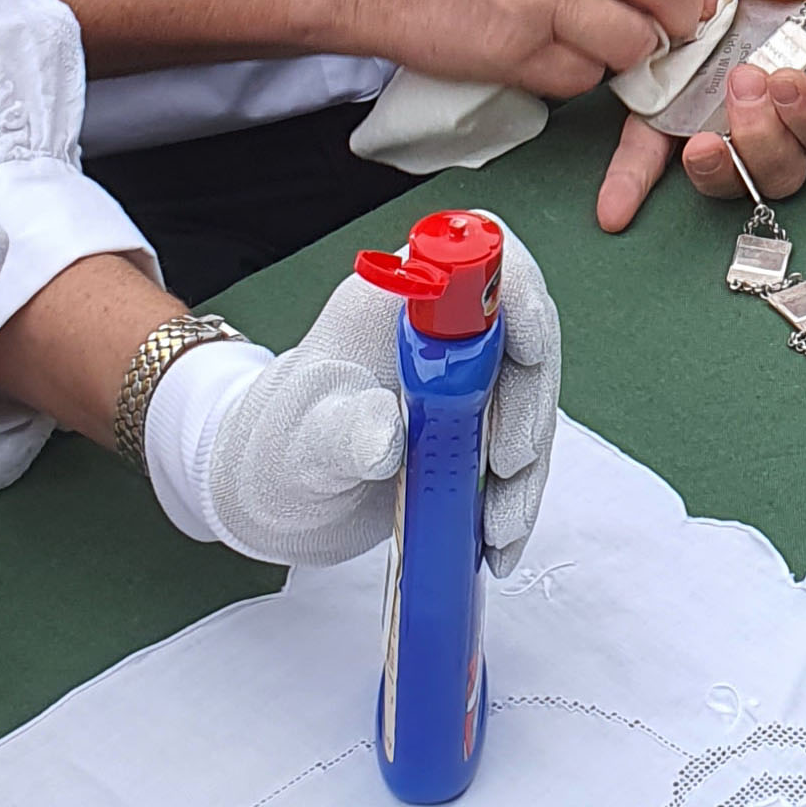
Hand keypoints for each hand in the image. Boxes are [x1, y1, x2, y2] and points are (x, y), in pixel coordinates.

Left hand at [179, 223, 561, 570]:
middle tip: (509, 464)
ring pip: (527, 401)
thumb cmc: (280, 449)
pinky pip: (518, 451)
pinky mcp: (474, 428)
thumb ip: (343, 433)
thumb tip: (385, 437)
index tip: (525, 351)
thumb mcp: (304, 444)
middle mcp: (438, 333)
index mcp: (397, 304)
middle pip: (520, 337)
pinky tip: (498, 539)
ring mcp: (462, 380)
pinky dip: (517, 496)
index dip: (513, 294)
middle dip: (527, 403)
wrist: (279, 496)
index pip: (473, 267)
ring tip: (499, 528)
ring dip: (527, 467)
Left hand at [595, 0, 805, 232]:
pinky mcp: (658, 110)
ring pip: (730, 176)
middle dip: (769, 140)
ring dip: (721, 172)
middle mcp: (767, 108)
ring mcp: (712, 114)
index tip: (791, 82)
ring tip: (700, 142)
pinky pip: (647, 158)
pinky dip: (632, 186)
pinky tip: (616, 208)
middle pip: (785, 166)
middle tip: (745, 83)